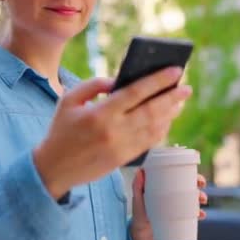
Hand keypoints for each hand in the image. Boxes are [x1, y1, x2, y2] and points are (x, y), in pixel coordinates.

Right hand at [33, 67, 191, 198]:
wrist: (54, 168)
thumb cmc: (60, 130)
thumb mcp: (69, 100)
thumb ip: (93, 85)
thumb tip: (118, 80)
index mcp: (100, 114)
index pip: (136, 92)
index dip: (158, 80)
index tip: (175, 71)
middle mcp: (114, 131)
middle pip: (152, 111)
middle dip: (172, 97)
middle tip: (186, 87)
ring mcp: (121, 147)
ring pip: (154, 128)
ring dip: (170, 113)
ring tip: (179, 102)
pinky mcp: (123, 159)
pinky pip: (149, 142)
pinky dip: (161, 130)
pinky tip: (166, 120)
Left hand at [130, 170, 207, 239]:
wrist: (142, 233)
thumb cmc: (139, 213)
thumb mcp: (137, 199)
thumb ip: (137, 186)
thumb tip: (140, 170)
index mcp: (164, 186)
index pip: (178, 175)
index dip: (189, 173)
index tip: (194, 173)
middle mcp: (173, 194)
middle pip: (189, 185)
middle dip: (199, 184)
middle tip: (201, 186)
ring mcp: (178, 205)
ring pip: (194, 198)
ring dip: (201, 197)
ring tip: (201, 200)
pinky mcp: (180, 217)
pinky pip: (193, 214)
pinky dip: (199, 214)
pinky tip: (201, 215)